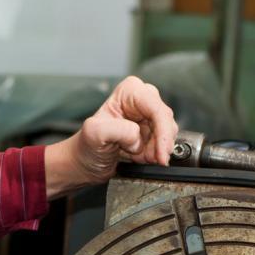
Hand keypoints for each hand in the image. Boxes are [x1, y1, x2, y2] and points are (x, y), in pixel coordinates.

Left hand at [45, 76, 177, 198]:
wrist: (86, 163)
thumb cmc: (86, 146)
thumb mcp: (94, 134)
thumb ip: (115, 129)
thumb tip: (136, 135)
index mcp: (129, 91)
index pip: (156, 108)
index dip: (162, 131)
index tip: (160, 152)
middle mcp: (141, 100)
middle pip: (166, 120)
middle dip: (160, 142)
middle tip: (149, 158)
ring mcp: (148, 116)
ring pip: (168, 132)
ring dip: (158, 150)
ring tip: (139, 157)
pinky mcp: (152, 131)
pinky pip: (165, 142)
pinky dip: (156, 154)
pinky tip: (142, 158)